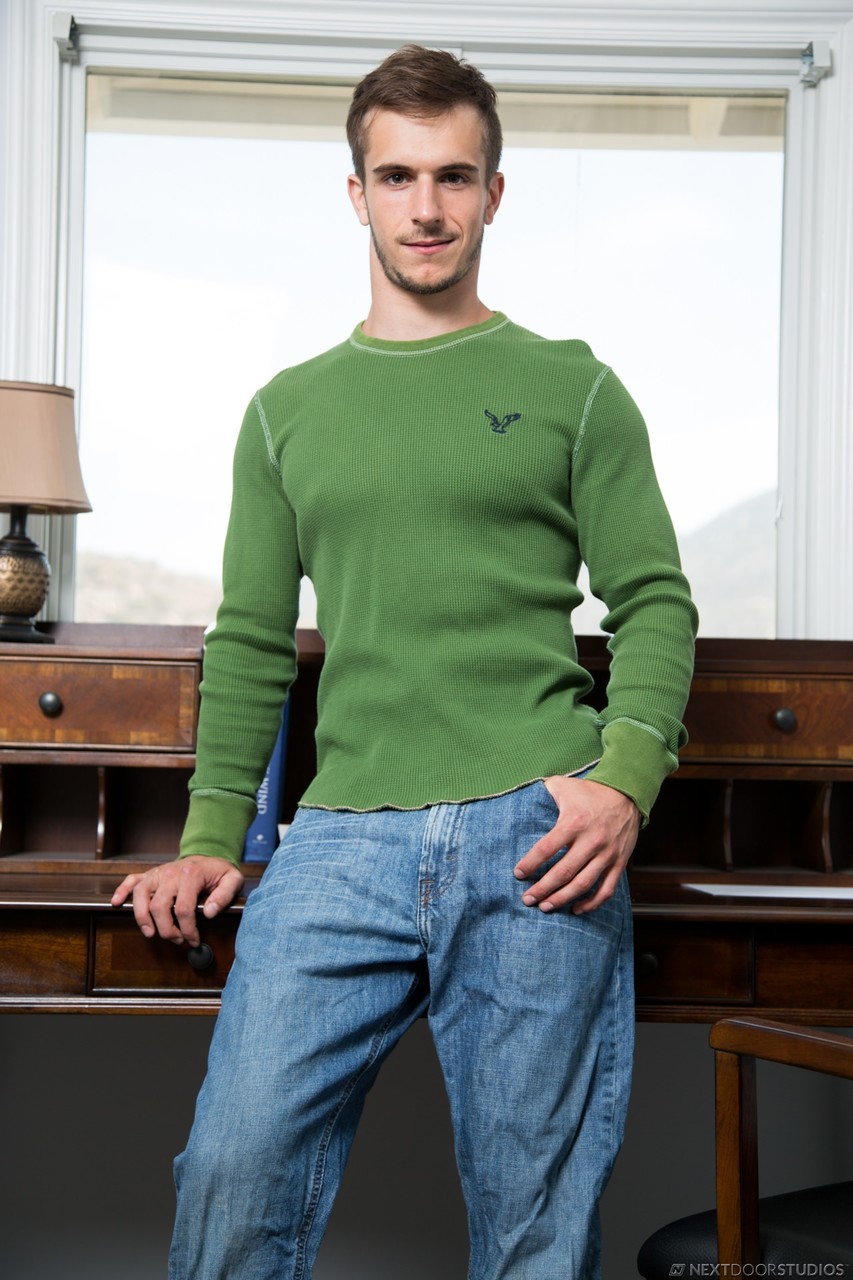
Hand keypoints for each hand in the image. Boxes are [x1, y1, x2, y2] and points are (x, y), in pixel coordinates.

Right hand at [111, 856, 244, 947]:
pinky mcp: (150, 875)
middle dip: (167, 930)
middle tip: (177, 939)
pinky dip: (121, 891)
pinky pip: (131, 880)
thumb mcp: (232, 880)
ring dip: (142, 918)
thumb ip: (224, 896)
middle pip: (159, 906)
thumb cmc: (218, 871)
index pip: (184, 909)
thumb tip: (208, 913)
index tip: (193, 940)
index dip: (188, 930)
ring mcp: (158, 873)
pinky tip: (116, 903)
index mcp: (191, 875)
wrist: (207, 855)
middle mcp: (171, 873)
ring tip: (150, 933)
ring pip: (141, 896)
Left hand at [513, 776, 639, 914]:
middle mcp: (591, 841)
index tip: (518, 874)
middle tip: (528, 899)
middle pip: (563, 872)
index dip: (530, 863)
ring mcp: (607, 854)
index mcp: (575, 822)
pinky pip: (606, 890)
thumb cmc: (590, 792)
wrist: (627, 794)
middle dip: (543, 889)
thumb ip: (543, 791)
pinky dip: (591, 904)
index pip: (547, 848)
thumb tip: (522, 795)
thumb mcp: (564, 785)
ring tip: (545, 907)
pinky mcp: (619, 863)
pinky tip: (576, 909)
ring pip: (583, 885)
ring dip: (562, 899)